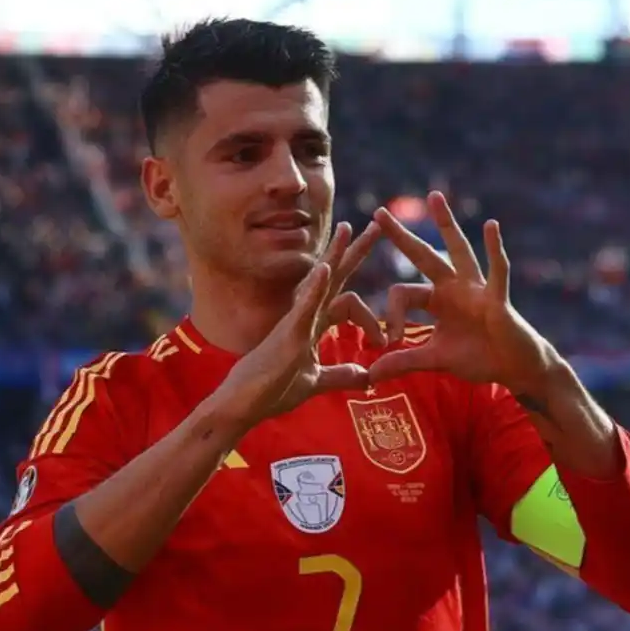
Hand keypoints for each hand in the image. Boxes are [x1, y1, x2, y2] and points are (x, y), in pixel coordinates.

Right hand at [217, 222, 385, 429]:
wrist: (242, 405)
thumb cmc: (271, 391)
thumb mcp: (315, 382)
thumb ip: (341, 375)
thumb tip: (368, 377)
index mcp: (312, 325)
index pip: (345, 301)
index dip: (370, 317)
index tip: (387, 341)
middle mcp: (305, 316)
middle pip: (334, 276)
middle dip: (355, 252)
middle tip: (377, 225)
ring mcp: (295, 322)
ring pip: (320, 282)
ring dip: (336, 254)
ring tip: (351, 229)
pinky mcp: (288, 334)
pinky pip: (304, 306)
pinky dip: (315, 287)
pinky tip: (325, 267)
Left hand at [370, 192, 560, 389]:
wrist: (515, 369)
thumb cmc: (479, 358)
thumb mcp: (435, 360)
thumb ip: (404, 362)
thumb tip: (370, 375)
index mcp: (437, 300)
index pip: (403, 294)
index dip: (392, 316)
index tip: (390, 341)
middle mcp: (454, 286)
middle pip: (423, 255)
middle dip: (401, 236)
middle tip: (378, 212)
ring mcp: (477, 288)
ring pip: (458, 250)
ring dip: (445, 224)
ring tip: (433, 197)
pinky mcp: (498, 297)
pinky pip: (496, 270)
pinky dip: (494, 249)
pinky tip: (491, 225)